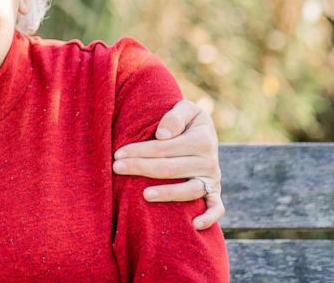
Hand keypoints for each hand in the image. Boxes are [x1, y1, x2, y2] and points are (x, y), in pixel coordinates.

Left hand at [112, 99, 223, 229]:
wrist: (204, 133)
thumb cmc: (187, 121)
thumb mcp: (186, 109)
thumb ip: (175, 116)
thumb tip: (162, 135)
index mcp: (202, 139)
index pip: (164, 148)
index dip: (139, 151)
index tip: (118, 154)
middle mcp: (209, 161)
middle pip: (170, 169)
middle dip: (141, 168)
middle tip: (116, 168)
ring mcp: (212, 179)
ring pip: (190, 191)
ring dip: (167, 194)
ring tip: (144, 195)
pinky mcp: (215, 192)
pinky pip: (216, 208)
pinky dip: (209, 217)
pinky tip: (194, 225)